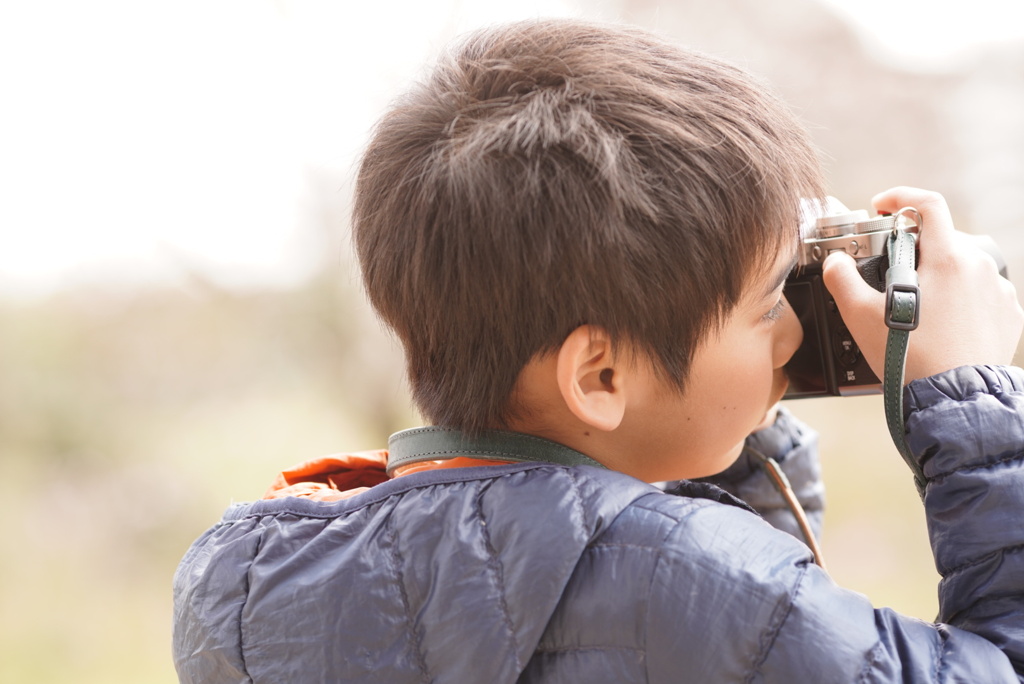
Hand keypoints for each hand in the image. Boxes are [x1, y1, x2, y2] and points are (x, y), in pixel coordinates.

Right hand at [821, 187, 1023, 383]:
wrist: (955, 401)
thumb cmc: (912, 358)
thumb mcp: (861, 316)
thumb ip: (841, 279)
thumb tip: (835, 262)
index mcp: (948, 258)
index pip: (927, 204)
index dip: (900, 198)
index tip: (881, 207)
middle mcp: (979, 267)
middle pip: (943, 238)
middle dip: (914, 248)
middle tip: (890, 272)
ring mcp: (998, 291)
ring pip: (962, 266)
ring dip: (937, 275)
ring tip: (916, 306)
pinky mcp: (1008, 314)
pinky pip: (980, 293)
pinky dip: (959, 298)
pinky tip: (941, 322)